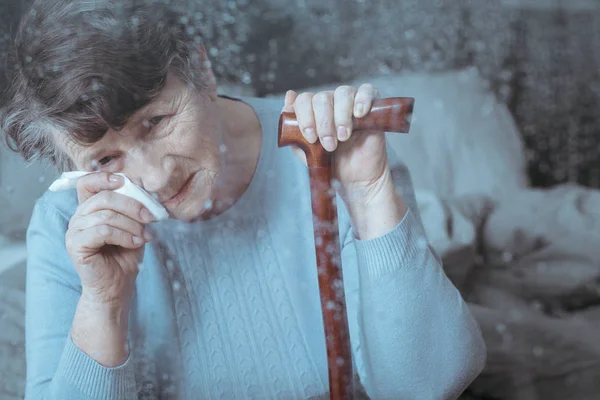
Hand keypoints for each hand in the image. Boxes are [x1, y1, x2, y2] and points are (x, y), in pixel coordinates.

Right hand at [65, 172, 154, 304]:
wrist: (117, 286)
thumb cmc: (125, 255)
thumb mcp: (134, 226)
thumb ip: (134, 209)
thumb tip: (147, 193)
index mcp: (90, 208)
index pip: (87, 182)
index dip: (104, 177)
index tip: (124, 181)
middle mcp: (78, 217)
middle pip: (104, 197)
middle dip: (133, 206)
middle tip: (150, 218)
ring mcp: (74, 231)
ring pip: (106, 215)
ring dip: (131, 224)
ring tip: (144, 236)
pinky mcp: (75, 245)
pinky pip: (102, 231)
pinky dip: (124, 235)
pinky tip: (136, 243)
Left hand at [282, 84, 393, 205]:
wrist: (354, 179)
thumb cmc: (330, 163)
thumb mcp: (305, 149)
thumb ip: (292, 127)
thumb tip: (288, 97)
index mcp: (314, 110)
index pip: (304, 100)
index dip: (305, 117)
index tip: (311, 138)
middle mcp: (331, 103)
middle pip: (322, 97)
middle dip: (323, 123)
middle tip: (329, 144)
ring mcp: (351, 103)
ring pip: (342, 93)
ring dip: (340, 117)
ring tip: (343, 137)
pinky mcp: (371, 108)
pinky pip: (368, 90)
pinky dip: (362, 100)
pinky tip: (358, 115)